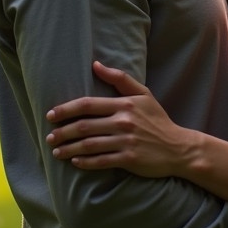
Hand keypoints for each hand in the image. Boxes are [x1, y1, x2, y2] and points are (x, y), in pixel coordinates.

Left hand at [45, 61, 189, 177]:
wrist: (178, 148)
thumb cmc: (157, 120)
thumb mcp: (144, 94)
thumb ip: (120, 79)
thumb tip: (95, 64)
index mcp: (125, 104)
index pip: (88, 104)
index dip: (66, 109)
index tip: (51, 114)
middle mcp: (124, 122)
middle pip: (85, 126)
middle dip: (63, 131)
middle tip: (49, 137)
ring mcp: (126, 141)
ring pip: (89, 145)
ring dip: (69, 148)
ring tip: (56, 151)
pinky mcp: (129, 159)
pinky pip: (101, 161)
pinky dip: (85, 162)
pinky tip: (75, 162)